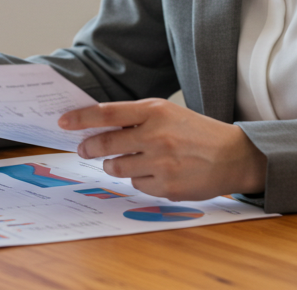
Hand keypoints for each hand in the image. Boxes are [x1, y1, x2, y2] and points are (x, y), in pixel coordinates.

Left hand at [61, 98, 266, 200]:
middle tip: (83, 149)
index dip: (81, 118)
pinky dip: (139, 179)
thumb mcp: (168, 114)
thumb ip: (136, 118)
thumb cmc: (196, 132)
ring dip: (113, 164)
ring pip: (117, 167)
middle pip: (106, 143)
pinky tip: (154, 173)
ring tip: (123, 160)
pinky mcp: (166, 186)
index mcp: (155, 111)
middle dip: (89, 147)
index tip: (63, 122)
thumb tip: (97, 125)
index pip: (108, 113)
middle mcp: (156, 135)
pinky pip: (136, 184)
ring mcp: (161, 163)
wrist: (233, 156)